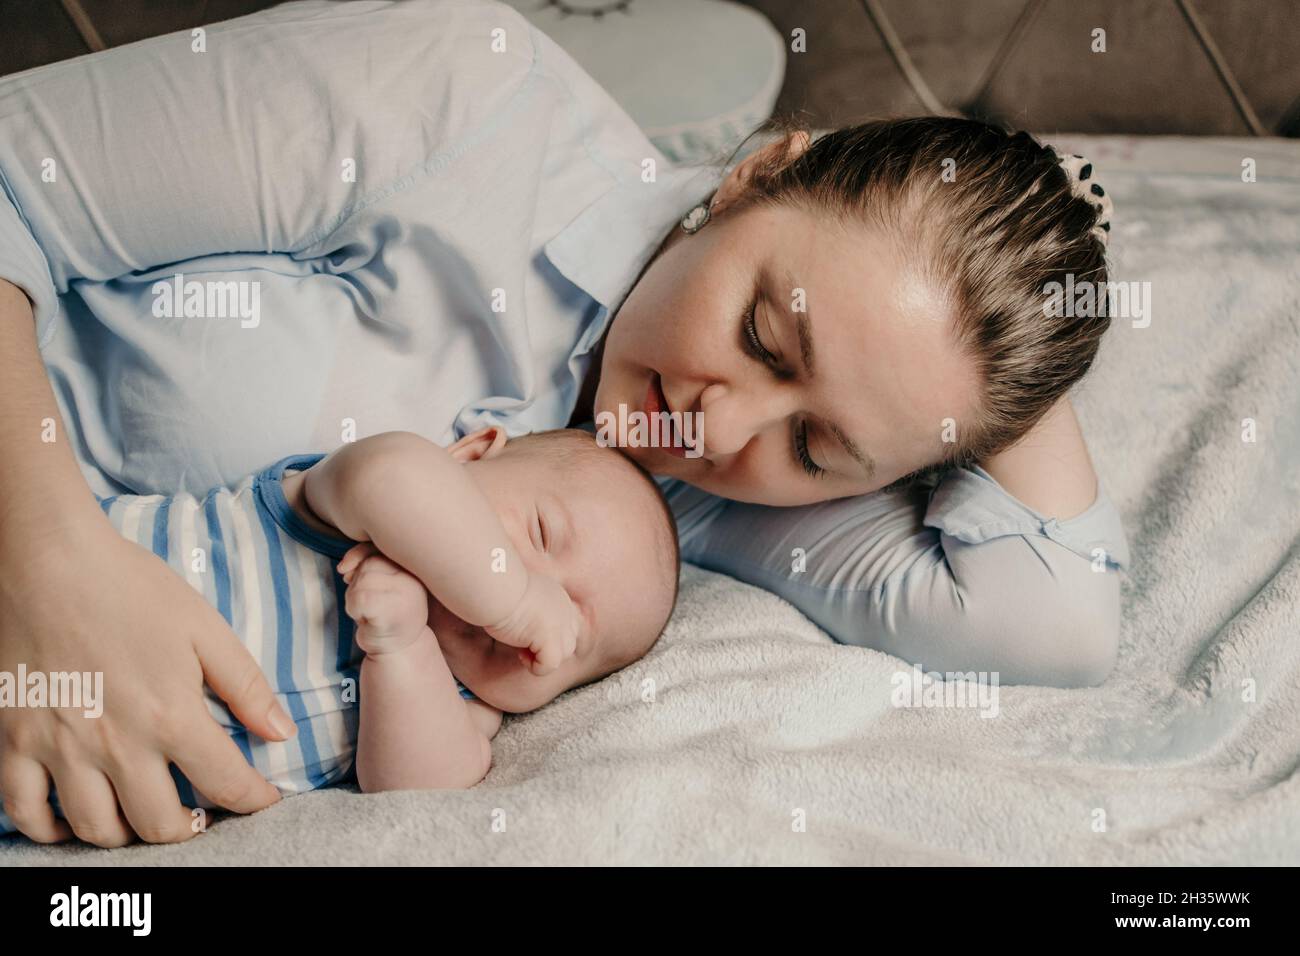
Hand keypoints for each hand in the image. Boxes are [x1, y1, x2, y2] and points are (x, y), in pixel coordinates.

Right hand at [0, 520, 290, 846]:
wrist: (48, 561)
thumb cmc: (130, 588)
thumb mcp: (204, 628)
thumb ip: (246, 685)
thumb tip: (283, 733)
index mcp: (169, 716)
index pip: (224, 784)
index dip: (253, 801)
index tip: (262, 801)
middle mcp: (115, 744)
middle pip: (159, 824)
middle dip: (191, 828)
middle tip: (201, 814)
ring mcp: (59, 748)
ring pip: (96, 829)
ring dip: (128, 835)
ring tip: (144, 816)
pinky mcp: (14, 741)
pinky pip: (25, 811)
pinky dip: (50, 829)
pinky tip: (73, 820)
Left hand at [339, 544, 431, 655]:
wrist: (398, 651)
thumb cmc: (386, 615)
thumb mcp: (379, 584)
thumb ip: (367, 565)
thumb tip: (344, 566)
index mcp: (413, 570)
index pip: (381, 547)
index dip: (359, 554)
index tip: (346, 569)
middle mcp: (413, 579)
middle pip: (369, 564)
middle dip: (357, 582)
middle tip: (368, 603)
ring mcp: (405, 594)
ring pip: (361, 581)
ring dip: (354, 597)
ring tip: (369, 612)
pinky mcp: (391, 609)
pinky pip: (358, 598)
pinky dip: (354, 610)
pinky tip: (367, 620)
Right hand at [484, 572, 580, 675]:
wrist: (495, 586)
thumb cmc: (497, 588)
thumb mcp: (520, 595)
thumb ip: (532, 608)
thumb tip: (523, 625)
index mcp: (558, 597)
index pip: (567, 624)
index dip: (548, 634)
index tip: (525, 632)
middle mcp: (564, 609)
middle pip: (569, 639)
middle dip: (549, 648)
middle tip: (523, 644)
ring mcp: (560, 624)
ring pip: (564, 653)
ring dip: (543, 658)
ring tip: (521, 651)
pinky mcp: (551, 638)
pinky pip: (551, 664)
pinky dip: (536, 667)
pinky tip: (520, 655)